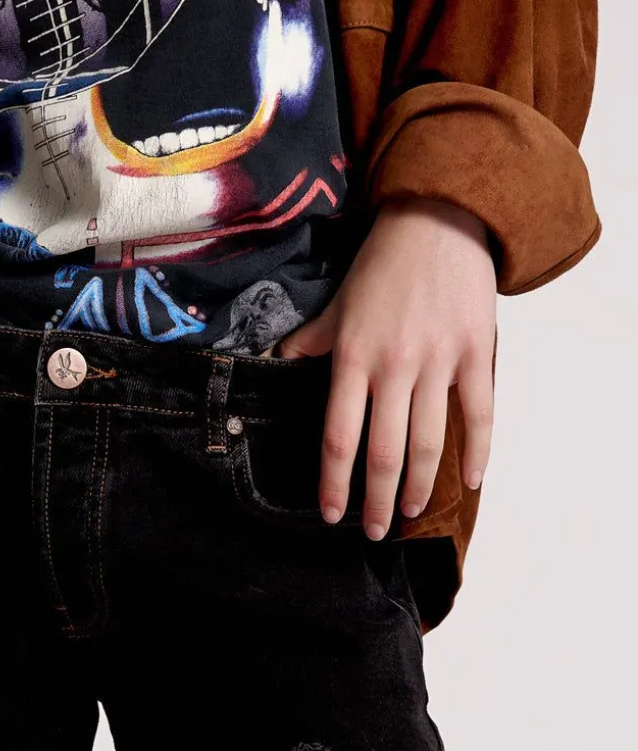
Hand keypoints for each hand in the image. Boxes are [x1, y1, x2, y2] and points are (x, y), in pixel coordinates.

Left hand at [275, 198, 497, 538]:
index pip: (339, 437)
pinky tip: (472, 480)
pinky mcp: (477, 351)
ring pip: (431, 442)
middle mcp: (394, 365)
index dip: (334, 483)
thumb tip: (270, 365)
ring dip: (422, 486)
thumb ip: (306, 344)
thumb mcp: (334, 306)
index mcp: (353, 358)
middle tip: (376, 531)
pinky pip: (480, 412)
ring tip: (413, 512)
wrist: (437, 219)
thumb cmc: (380, 267)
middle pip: (385, 452)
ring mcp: (439, 360)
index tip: (332, 514)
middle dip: (379, 501)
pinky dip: (478, 451)